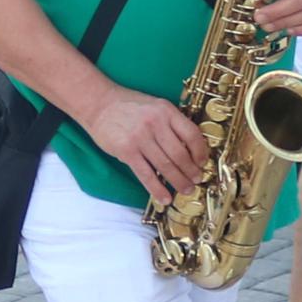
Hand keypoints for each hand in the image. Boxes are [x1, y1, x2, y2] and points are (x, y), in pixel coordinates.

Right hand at [86, 88, 211, 208]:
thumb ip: (170, 123)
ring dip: (178, 182)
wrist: (98, 103)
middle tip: (196, 180)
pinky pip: (146, 174)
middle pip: (180, 154)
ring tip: (185, 190)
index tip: (202, 162)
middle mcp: (155, 123)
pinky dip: (157, 189)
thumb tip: (189, 147)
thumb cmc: (128, 105)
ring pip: (166, 166)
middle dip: (191, 171)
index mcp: (166, 111)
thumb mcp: (155, 106)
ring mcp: (140, 138)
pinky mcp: (126, 151)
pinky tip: (164, 198)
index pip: (191, 134)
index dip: (200, 152)